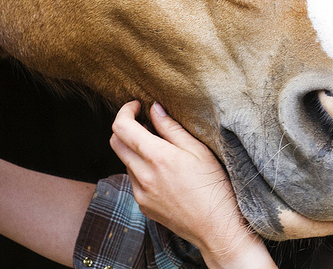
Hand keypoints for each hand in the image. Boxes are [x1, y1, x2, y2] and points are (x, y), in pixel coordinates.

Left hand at [110, 101, 275, 268]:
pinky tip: (163, 172)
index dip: (125, 111)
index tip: (137, 105)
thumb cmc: (214, 187)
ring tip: (160, 149)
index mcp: (157, 158)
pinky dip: (141, 169)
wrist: (217, 228)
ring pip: (125, 161)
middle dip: (125, 127)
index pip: (121, 128)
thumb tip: (155, 109)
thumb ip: (172, 128)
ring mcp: (140, 194)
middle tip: (145, 122)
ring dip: (135, 149)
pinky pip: (133, 180)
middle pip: (115, 143)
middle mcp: (143, 176)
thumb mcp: (199, 151)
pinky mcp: (143, 206)